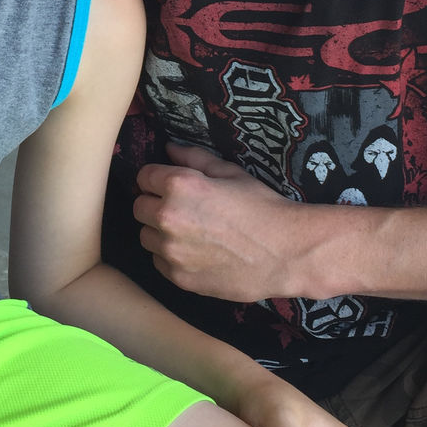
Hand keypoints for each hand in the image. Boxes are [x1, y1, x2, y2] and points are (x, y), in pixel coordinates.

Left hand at [134, 143, 303, 299]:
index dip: (157, 179)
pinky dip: (171, 257)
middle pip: (139, 207)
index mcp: (179, 186)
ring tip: (190, 232)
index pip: (144, 177)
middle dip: (155, 204)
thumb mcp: (231, 173)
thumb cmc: (262, 207)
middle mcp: (168, 217)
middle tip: (182, 209)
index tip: (169, 185)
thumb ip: (194, 158)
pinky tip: (196, 252)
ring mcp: (172, 251)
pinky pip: (159, 262)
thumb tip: (169, 149)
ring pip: (146, 237)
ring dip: (160, 232)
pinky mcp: (179, 277)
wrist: (286, 252)